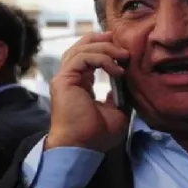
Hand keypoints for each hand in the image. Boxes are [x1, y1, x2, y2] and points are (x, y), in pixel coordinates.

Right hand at [47, 32, 130, 151]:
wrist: (82, 147)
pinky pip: (82, 58)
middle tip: (120, 41)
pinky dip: (101, 59)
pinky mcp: (63, 80)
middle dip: (102, 40)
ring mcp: (65, 78)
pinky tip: (116, 70)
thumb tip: (123, 84)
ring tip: (123, 56)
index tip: (123, 50)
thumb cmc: (97, 134)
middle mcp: (70, 78)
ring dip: (105, 48)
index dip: (104, 48)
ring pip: (82, 49)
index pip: (88, 56)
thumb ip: (119, 95)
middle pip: (81, 47)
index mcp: (80, 83)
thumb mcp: (117, 111)